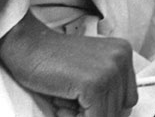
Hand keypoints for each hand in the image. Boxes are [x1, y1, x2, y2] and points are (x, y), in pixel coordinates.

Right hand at [0, 12, 136, 116]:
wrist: (27, 45)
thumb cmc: (52, 61)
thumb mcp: (90, 71)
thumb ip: (107, 89)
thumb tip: (115, 116)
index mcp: (123, 53)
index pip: (127, 100)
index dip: (104, 109)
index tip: (82, 105)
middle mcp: (121, 59)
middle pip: (118, 110)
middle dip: (92, 112)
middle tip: (67, 101)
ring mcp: (109, 71)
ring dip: (80, 115)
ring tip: (62, 99)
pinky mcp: (94, 84)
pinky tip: (59, 101)